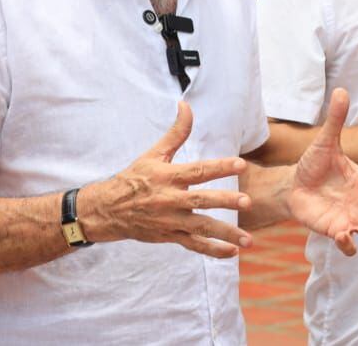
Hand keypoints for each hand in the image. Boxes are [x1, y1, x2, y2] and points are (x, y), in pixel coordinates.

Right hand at [79, 101, 251, 258]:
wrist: (109, 210)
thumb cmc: (134, 178)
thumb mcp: (153, 154)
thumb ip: (176, 133)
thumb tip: (186, 106)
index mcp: (168, 177)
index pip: (198, 170)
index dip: (220, 166)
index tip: (240, 164)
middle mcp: (170, 200)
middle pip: (201, 201)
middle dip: (225, 201)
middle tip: (248, 202)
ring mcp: (171, 221)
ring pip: (201, 228)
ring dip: (225, 234)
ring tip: (248, 240)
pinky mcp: (170, 236)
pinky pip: (194, 245)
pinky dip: (213, 250)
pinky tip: (232, 252)